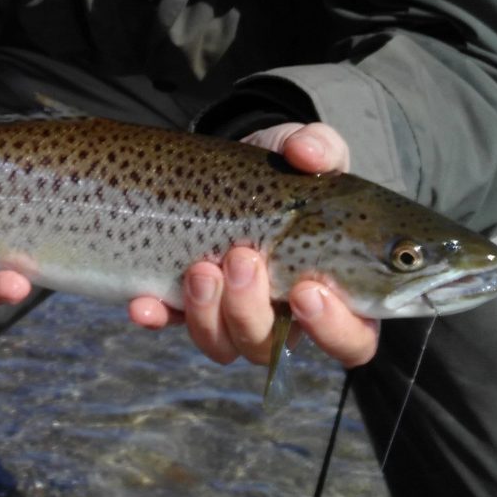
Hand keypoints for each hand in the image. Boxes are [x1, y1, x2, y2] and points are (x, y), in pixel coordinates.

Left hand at [127, 121, 379, 369]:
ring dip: (209, 314)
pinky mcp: (187, 307)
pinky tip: (143, 304)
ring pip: (223, 346)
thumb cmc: (283, 169)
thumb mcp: (305, 150)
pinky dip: (156, 318)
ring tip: (202, 266)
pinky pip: (171, 327)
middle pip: (273, 349)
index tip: (308, 290)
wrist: (228, 166)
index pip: (353, 340)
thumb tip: (307, 153)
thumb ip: (319, 147)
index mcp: (335, 293)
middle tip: (244, 259)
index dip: (335, 329)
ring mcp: (233, 316)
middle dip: (252, 313)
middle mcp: (284, 317)